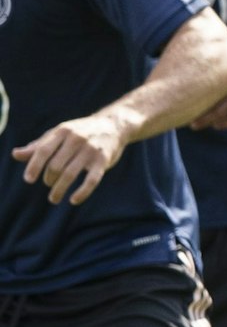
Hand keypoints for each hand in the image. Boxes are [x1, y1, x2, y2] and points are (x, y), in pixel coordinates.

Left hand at [12, 113, 126, 203]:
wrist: (113, 126)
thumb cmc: (80, 132)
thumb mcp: (58, 134)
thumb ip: (38, 146)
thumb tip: (15, 155)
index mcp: (62, 131)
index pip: (43, 151)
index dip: (34, 166)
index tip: (29, 180)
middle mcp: (76, 139)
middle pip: (56, 165)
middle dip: (49, 179)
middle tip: (48, 185)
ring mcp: (91, 150)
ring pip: (70, 174)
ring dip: (59, 189)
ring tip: (54, 198)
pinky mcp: (103, 161)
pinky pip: (92, 180)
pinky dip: (82, 192)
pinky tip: (74, 200)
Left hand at [190, 39, 226, 129]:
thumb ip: (222, 61)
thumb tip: (203, 61)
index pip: (206, 84)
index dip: (192, 94)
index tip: (178, 99)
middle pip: (212, 101)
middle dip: (197, 112)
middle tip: (182, 117)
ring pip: (224, 112)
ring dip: (209, 120)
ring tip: (196, 126)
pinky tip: (219, 126)